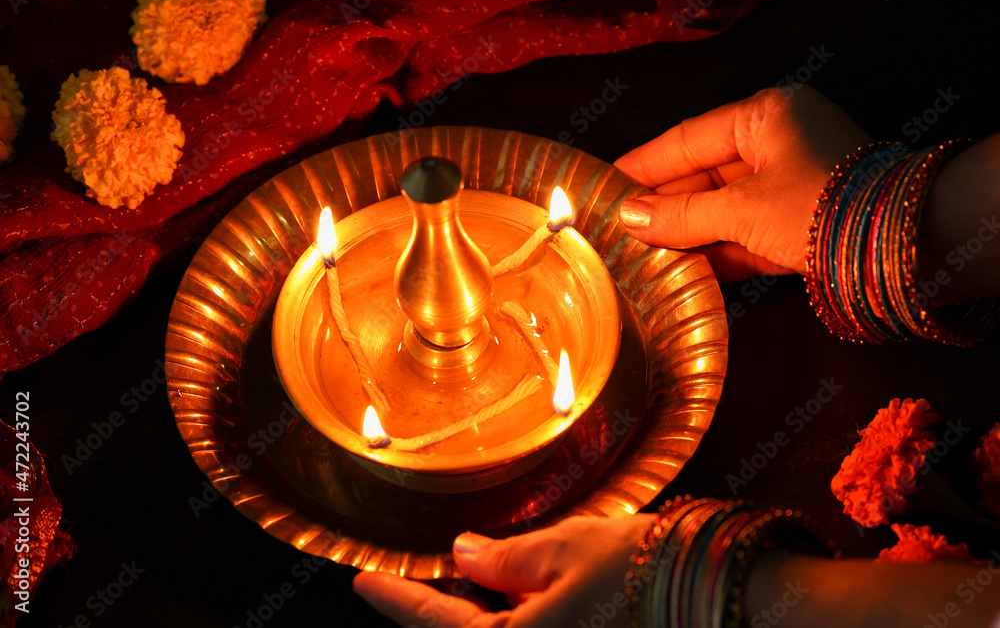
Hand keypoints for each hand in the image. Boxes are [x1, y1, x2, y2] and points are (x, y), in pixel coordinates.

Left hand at [353, 514, 651, 626]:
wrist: (719, 595)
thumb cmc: (644, 570)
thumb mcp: (565, 548)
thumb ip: (506, 558)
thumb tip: (465, 555)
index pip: (438, 622)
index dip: (397, 600)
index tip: (363, 584)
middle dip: (441, 609)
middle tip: (416, 581)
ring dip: (483, 610)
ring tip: (474, 578)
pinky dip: (515, 616)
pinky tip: (523, 590)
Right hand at [615, 86, 870, 280]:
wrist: (910, 247)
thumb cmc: (821, 207)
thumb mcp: (742, 208)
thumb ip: (681, 214)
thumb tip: (627, 217)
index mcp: (765, 117)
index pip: (687, 139)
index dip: (642, 164)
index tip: (603, 183)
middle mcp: (777, 144)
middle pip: (703, 175)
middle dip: (662, 205)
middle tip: (615, 229)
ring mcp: (790, 187)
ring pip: (723, 209)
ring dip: (685, 233)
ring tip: (637, 254)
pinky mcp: (801, 227)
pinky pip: (745, 235)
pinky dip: (716, 252)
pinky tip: (678, 271)